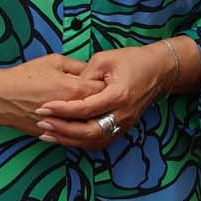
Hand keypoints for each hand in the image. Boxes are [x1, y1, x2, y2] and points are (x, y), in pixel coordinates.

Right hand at [0, 52, 101, 134]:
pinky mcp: (54, 134)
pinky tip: (76, 120)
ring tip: (92, 110)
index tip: (105, 80)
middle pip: (100, 109)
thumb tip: (91, 70)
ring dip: (92, 118)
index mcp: (76, 89)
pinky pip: (73, 134)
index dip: (106, 84)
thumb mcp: (53, 62)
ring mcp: (64, 125)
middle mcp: (74, 110)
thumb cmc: (24, 76)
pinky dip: (76, 128)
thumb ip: (77, 66)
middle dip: (102, 102)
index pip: (105, 89)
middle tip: (101, 95)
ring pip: (89, 125)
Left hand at [36, 40, 196, 150]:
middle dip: (62, 130)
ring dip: (68, 139)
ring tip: (46, 133)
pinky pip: (99, 140)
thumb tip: (65, 90)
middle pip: (89, 132)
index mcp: (118, 96)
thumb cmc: (131, 60)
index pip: (85, 109)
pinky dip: (79, 141)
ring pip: (93, 141)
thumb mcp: (104, 59)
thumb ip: (83, 75)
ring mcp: (124, 124)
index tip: (43, 107)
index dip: (62, 110)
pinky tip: (63, 137)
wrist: (159, 70)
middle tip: (41, 123)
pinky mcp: (123, 128)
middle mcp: (123, 115)